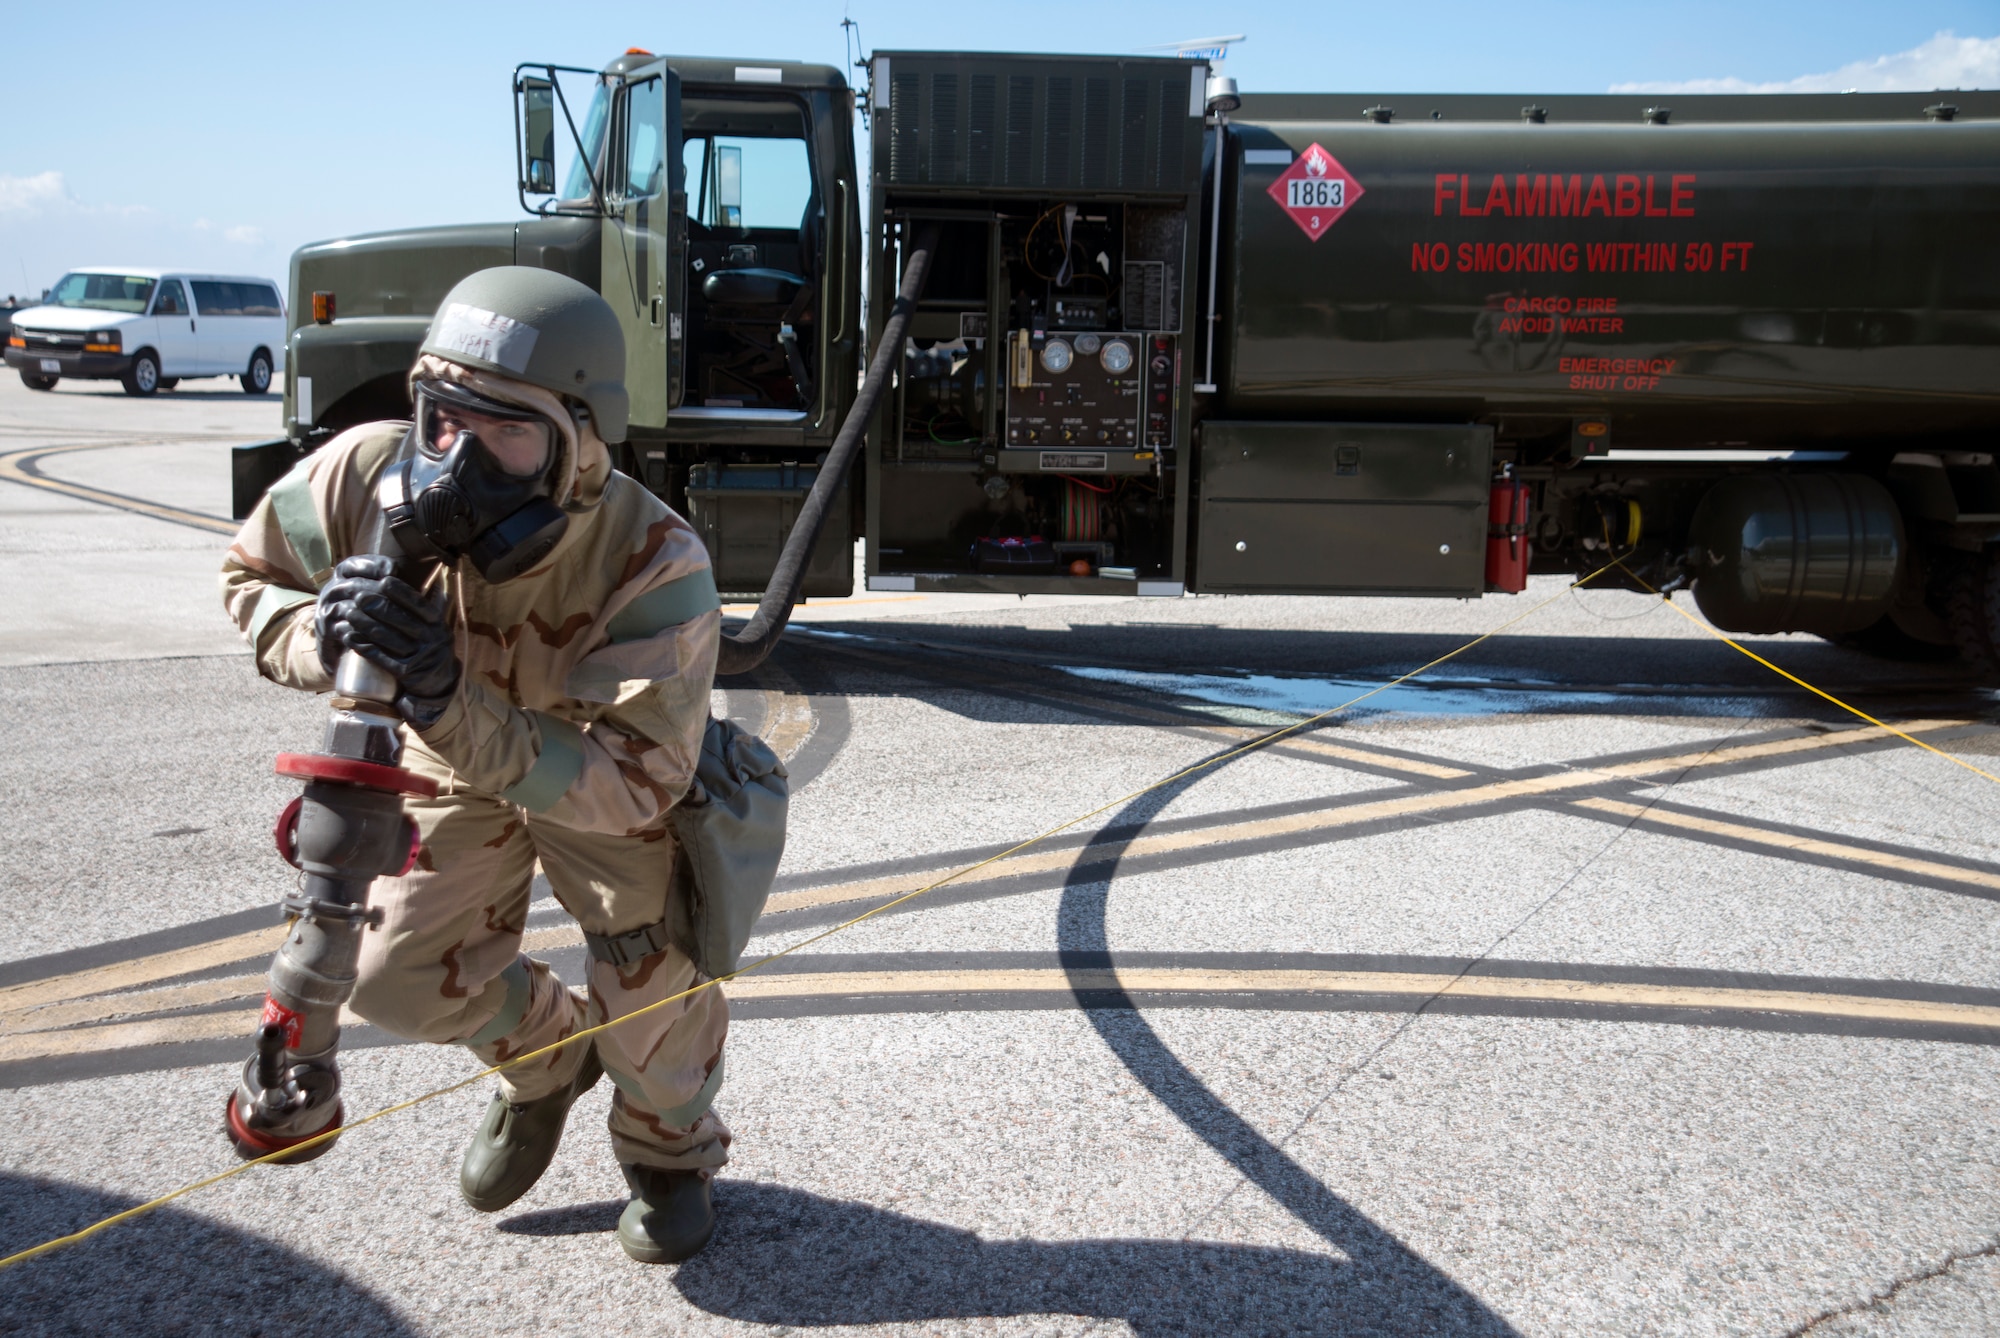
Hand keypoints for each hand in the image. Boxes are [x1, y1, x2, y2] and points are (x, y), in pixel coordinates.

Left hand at [314, 556, 459, 721]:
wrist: (440, 685)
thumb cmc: (432, 649)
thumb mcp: (439, 628)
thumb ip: (434, 606)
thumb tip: (437, 578)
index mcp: (438, 625)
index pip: (418, 604)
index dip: (401, 591)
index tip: (384, 580)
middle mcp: (431, 639)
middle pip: (399, 619)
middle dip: (376, 605)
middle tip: (358, 595)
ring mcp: (419, 657)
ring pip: (386, 636)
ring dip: (364, 623)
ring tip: (348, 613)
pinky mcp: (406, 672)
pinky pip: (379, 656)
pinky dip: (362, 645)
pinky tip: (348, 635)